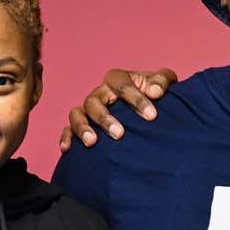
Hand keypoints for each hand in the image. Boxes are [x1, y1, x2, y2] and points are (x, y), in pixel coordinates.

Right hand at [58, 67, 176, 150]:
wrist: (150, 110)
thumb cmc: (155, 94)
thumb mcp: (162, 84)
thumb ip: (161, 81)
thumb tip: (155, 91)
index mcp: (118, 80)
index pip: (121, 85)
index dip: (136, 99)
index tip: (151, 116)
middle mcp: (100, 93)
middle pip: (94, 101)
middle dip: (105, 118)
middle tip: (120, 134)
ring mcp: (89, 109)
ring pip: (77, 114)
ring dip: (83, 127)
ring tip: (92, 142)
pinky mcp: (83, 125)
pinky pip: (68, 129)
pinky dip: (66, 137)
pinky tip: (67, 149)